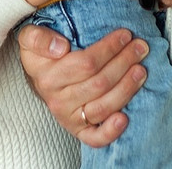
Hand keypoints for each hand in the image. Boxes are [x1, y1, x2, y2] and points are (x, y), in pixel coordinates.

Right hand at [17, 24, 148, 146]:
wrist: (38, 76)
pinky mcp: (78, 131)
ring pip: (103, 107)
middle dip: (124, 63)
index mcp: (49, 77)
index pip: (85, 63)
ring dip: (127, 88)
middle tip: (140, 47)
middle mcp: (58, 100)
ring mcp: (69, 117)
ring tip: (141, 70)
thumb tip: (60, 47)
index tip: (125, 35)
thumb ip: (37, 38)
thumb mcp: (29, 37)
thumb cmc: (41, 53)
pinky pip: (95, 138)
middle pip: (99, 83)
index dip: (108, 48)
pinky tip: (125, 118)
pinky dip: (111, 131)